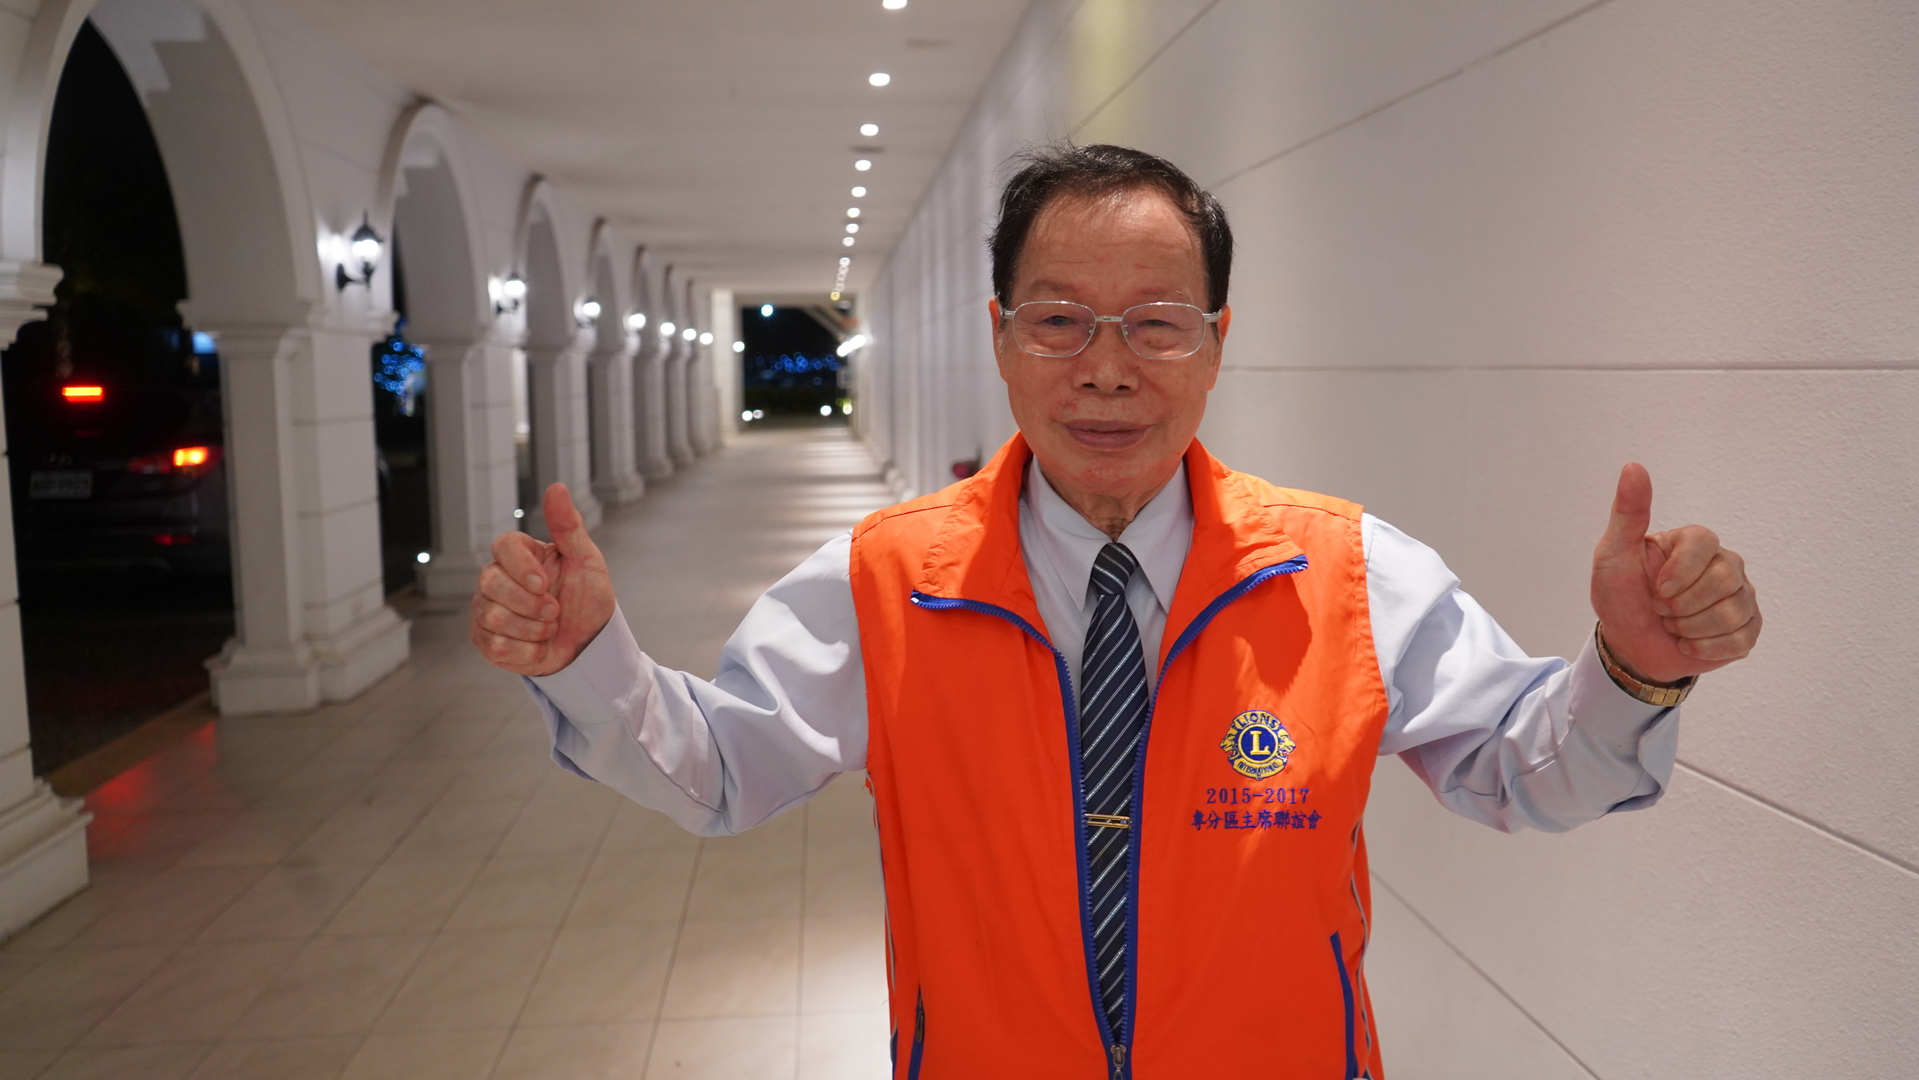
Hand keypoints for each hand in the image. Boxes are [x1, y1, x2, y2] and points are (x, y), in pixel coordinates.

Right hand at [470, 483, 616, 675]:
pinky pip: (496, 646)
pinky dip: (527, 651)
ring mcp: (486, 610)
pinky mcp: (486, 641)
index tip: (544, 583)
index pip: (502, 546)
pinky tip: (539, 646)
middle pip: (490, 583)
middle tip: (555, 611)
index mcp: (519, 555)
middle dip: (530, 603)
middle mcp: (495, 579)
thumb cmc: (587, 599)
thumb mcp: (587, 561)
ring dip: (533, 629)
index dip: (521, 567)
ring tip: (549, 628)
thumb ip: (568, 526)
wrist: (589, 644)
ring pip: (492, 617)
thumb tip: (556, 486)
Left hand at [1591, 463, 1760, 684]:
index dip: (1680, 572)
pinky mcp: (1748, 627)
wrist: (1629, 644)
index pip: (1705, 543)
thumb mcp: (1614, 555)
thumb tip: (1633, 466)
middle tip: (1661, 609)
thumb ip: (1628, 512)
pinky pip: (1741, 638)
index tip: (1658, 589)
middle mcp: (1725, 563)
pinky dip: (1705, 648)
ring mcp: (1741, 595)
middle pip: (1724, 579)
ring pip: (1732, 611)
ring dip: (1690, 628)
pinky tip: (1687, 643)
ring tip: (1673, 624)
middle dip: (1682, 605)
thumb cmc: (1621, 596)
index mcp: (1695, 542)